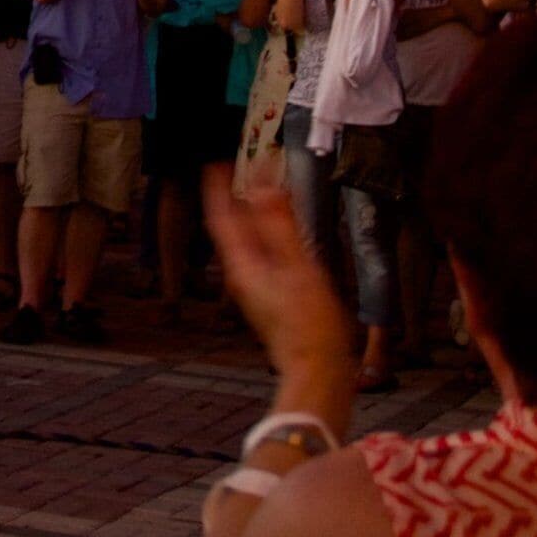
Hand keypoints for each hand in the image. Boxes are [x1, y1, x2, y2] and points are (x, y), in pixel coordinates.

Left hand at [204, 169, 356, 408]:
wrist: (319, 372)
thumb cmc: (310, 326)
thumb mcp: (299, 268)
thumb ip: (280, 227)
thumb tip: (261, 187)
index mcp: (244, 267)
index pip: (222, 218)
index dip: (218, 189)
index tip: (217, 163)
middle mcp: (245, 277)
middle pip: (234, 228)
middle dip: (237, 197)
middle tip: (245, 169)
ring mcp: (258, 289)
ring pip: (250, 241)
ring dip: (255, 215)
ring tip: (266, 191)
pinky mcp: (274, 298)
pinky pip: (266, 255)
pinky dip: (272, 234)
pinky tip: (288, 231)